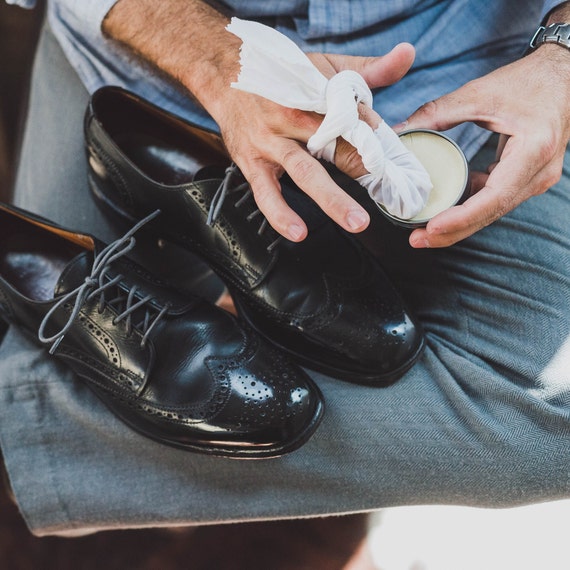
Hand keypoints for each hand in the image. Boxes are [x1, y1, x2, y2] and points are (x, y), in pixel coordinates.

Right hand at [104, 1, 414, 240]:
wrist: (223, 72)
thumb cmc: (278, 75)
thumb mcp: (322, 67)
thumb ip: (367, 69)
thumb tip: (408, 54)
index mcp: (315, 94)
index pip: (354, 117)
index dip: (376, 138)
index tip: (398, 161)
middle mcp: (292, 117)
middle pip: (334, 144)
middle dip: (363, 168)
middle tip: (389, 192)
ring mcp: (270, 141)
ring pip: (304, 171)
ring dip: (331, 198)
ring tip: (355, 222)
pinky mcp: (251, 162)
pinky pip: (266, 193)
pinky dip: (280, 213)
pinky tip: (298, 232)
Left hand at [399, 44, 569, 247]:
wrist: (562, 76)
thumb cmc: (527, 81)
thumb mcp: (479, 93)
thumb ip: (437, 112)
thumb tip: (399, 130)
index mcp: (534, 150)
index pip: (494, 197)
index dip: (462, 217)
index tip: (432, 227)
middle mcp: (539, 172)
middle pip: (491, 213)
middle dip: (453, 231)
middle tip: (417, 240)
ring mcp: (536, 179)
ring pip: (492, 211)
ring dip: (459, 223)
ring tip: (423, 231)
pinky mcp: (527, 179)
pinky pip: (495, 201)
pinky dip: (470, 208)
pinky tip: (445, 210)